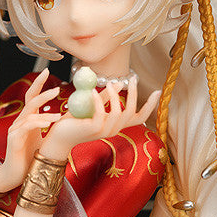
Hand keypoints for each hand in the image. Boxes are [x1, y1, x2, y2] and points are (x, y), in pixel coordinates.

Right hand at [0, 68, 61, 191]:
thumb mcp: (43, 139)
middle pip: (29, 99)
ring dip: (45, 108)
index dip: (38, 84)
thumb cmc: (30, 158)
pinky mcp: (14, 139)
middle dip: (40, 88)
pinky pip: (27, 126)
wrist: (15, 176)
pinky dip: (39, 122)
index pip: (32, 97)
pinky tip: (50, 121)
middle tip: (54, 81)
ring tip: (59, 110)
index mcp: (27, 120)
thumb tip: (65, 117)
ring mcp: (15, 129)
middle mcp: (20, 121)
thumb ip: (50, 127)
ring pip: (29, 112)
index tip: (47, 71)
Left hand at [40, 77, 159, 159]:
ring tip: (109, 84)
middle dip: (134, 94)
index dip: (151, 105)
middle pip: (132, 112)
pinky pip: (102, 113)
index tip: (158, 91)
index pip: (139, 117)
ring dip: (116, 96)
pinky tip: (94, 91)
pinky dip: (99, 101)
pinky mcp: (93, 129)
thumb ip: (105, 97)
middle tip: (132, 79)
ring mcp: (104, 132)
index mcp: (116, 125)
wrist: (59, 137)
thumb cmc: (74, 121)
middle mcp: (114, 130)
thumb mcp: (92, 106)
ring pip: (119, 113)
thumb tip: (118, 83)